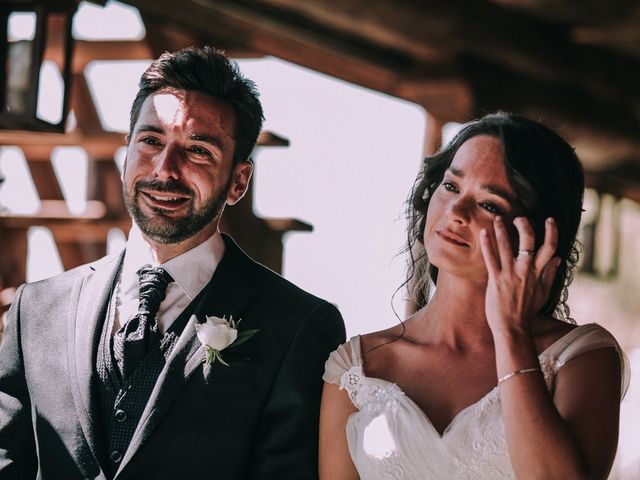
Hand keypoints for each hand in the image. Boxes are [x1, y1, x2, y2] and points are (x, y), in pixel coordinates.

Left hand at [479, 216, 559, 333]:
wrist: (513, 328)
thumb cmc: (527, 311)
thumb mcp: (544, 293)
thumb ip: (550, 274)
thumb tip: (559, 258)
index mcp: (539, 273)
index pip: (550, 248)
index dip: (552, 231)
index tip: (549, 219)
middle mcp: (526, 271)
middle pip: (529, 241)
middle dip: (525, 225)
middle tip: (519, 218)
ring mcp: (510, 274)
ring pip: (507, 246)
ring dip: (501, 230)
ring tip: (497, 218)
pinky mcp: (496, 280)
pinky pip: (490, 258)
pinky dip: (487, 244)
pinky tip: (483, 233)